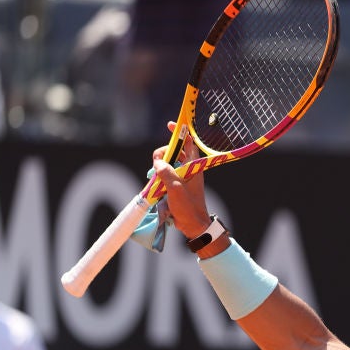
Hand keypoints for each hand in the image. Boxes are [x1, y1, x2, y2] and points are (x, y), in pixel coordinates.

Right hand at [150, 122, 210, 237]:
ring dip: (159, 165)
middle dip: (163, 153)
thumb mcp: (175, 189)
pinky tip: (155, 183)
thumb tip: (158, 163)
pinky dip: (159, 175)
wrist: (193, 224)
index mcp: (194, 166)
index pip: (188, 143)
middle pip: (174, 151)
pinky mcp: (176, 184)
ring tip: (155, 177)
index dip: (180, 133)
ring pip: (168, 162)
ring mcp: (183, 176)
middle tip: (156, 164)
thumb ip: (166, 173)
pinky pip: (165, 173)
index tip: (170, 125)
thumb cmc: (188, 207)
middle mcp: (189, 169)